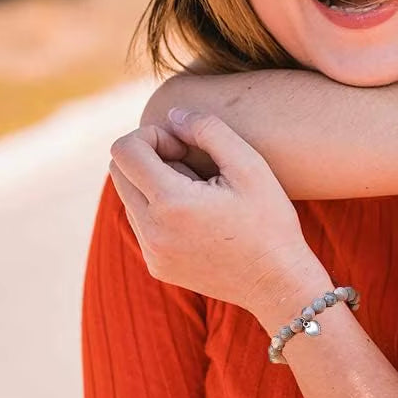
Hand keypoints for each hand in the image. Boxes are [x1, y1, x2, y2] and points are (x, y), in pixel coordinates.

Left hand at [109, 108, 325, 314]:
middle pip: (119, 171)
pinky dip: (162, 211)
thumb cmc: (270, 222)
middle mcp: (151, 230)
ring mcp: (151, 252)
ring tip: (201, 194)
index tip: (186, 148)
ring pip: (129, 198)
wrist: (278, 282)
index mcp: (171, 203)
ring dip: (156, 185)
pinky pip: (143, 225)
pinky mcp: (157, 266)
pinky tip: (202, 219)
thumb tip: (174, 116)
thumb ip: (208, 130)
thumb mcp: (250, 166)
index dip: (153, 136)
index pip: (125, 150)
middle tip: (192, 166)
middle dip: (150, 157)